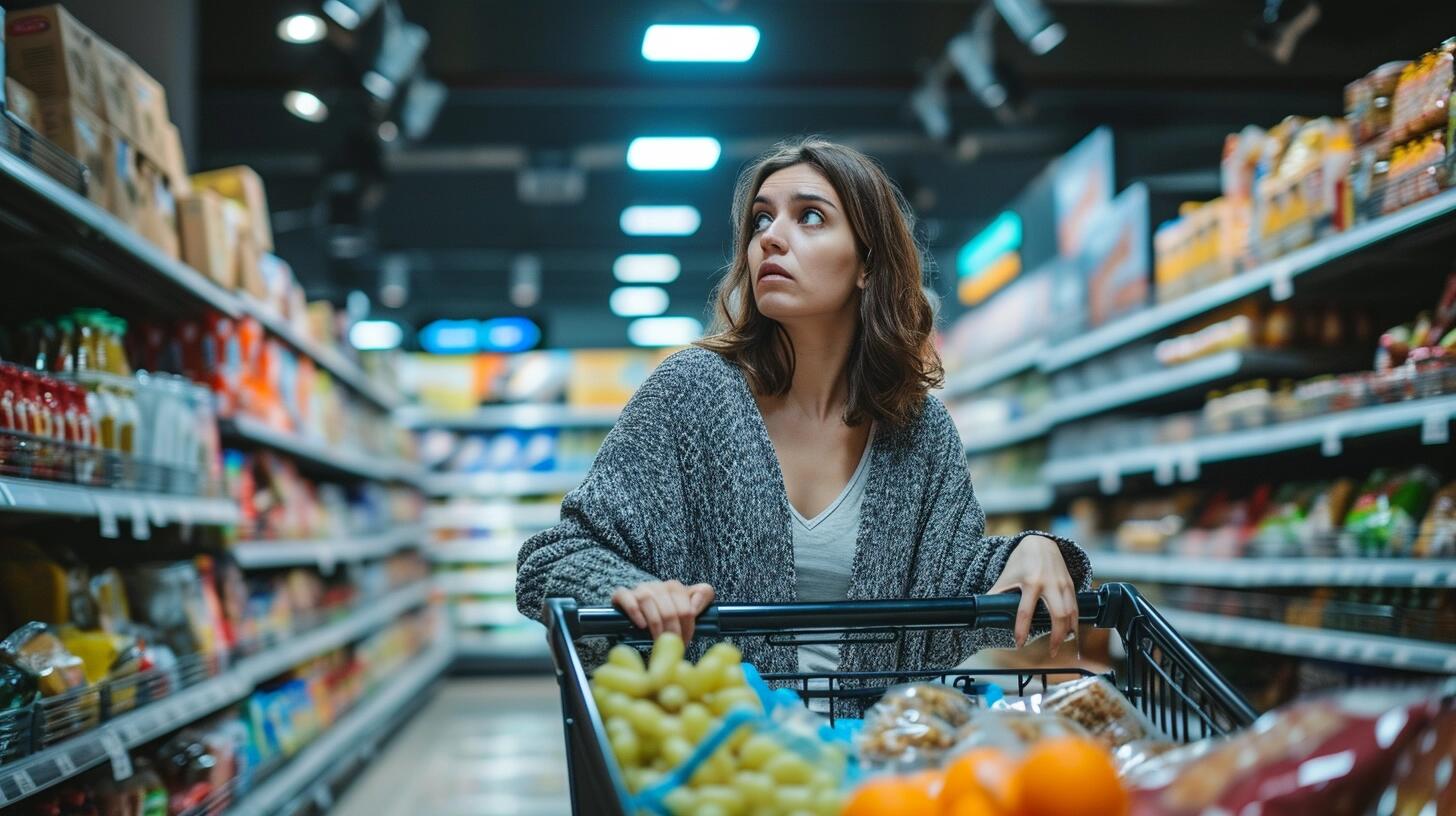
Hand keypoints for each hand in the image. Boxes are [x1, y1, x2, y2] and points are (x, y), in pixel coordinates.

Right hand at [611, 580, 715, 642]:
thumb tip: (695, 606)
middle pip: (669, 608)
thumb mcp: (686, 604)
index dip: (688, 629)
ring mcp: (639, 589)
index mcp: (675, 587)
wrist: (637, 611)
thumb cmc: (665, 612)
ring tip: (658, 641)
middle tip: (672, 647)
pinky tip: (641, 625)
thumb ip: (701, 596)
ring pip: (647, 600)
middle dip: (673, 632)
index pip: (686, 609)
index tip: (685, 643)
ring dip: (655, 626)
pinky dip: (634, 612)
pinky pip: (627, 598)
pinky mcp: (621, 594)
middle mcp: (657, 585)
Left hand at [988, 535, 1077, 657]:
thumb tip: (981, 610)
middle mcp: (1049, 584)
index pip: (1026, 612)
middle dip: (1056, 636)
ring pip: (1071, 613)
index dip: (1022, 630)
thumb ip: (996, 594)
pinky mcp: (1071, 585)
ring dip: (1068, 631)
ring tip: (1061, 643)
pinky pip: (1076, 607)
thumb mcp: (1006, 575)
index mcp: (1030, 582)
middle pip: (1058, 616)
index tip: (1019, 644)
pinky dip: (1075, 621)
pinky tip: (1070, 632)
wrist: (1041, 542)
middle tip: (1051, 652)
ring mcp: (1063, 584)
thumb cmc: (1021, 560)